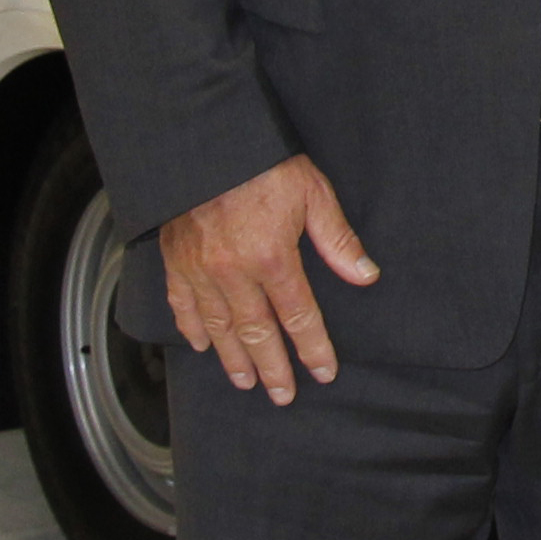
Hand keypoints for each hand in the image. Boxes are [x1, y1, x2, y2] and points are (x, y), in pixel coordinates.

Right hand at [162, 155, 376, 404]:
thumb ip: (337, 239)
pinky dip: (191, 329)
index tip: (323, 372)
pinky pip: (181, 304)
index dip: (313, 348)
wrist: (205, 143)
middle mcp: (233, 272)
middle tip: (282, 396)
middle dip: (273, 368)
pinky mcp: (174, 260)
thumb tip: (365, 275)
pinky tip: (202, 346)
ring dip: (234, 358)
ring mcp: (199, 270)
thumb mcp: (313, 194)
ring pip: (218, 327)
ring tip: (246, 382)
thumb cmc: (264, 164)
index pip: (298, 316)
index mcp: (273, 258)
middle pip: (256, 332)